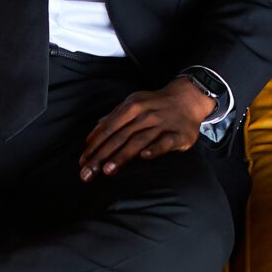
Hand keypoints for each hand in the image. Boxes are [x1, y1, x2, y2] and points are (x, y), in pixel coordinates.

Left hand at [79, 76, 217, 179]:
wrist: (189, 98)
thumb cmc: (156, 104)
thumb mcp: (134, 103)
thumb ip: (114, 117)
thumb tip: (94, 132)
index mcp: (132, 106)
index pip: (108, 128)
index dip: (94, 145)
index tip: (82, 161)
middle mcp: (145, 114)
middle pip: (119, 137)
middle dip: (101, 156)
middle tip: (88, 173)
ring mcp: (162, 124)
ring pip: (139, 141)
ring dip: (122, 156)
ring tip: (107, 170)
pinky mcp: (178, 134)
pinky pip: (165, 142)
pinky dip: (154, 149)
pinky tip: (143, 157)